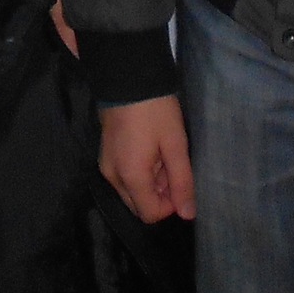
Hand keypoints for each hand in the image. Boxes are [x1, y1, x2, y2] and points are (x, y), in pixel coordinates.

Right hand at [100, 94, 196, 223]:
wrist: (128, 78)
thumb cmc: (155, 110)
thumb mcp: (175, 144)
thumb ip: (182, 182)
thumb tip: (187, 214)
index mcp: (130, 177)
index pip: (150, 214)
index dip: (170, 204)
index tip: (181, 180)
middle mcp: (113, 178)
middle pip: (139, 205)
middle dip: (160, 193)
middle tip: (172, 163)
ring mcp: (106, 166)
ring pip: (132, 191)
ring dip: (151, 181)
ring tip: (163, 152)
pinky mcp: (106, 155)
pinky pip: (125, 176)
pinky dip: (140, 171)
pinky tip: (151, 147)